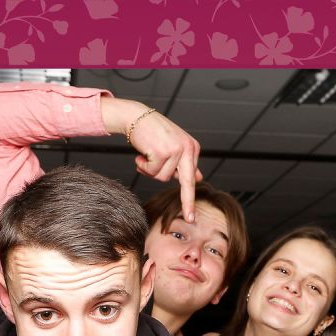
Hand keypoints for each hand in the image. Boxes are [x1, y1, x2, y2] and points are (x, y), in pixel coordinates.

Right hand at [101, 98, 203, 221]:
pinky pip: (151, 171)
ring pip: (162, 177)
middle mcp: (187, 149)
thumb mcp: (173, 147)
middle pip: (185, 183)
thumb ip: (184, 163)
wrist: (136, 116)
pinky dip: (143, 166)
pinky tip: (142, 155)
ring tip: (147, 157)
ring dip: (150, 171)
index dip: (190, 199)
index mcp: (192, 148)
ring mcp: (176, 150)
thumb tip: (198, 178)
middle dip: (188, 203)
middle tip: (190, 219)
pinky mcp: (162, 152)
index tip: (192, 216)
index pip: (192, 178)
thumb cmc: (153, 132)